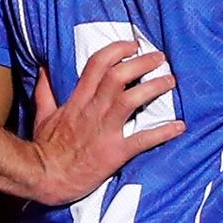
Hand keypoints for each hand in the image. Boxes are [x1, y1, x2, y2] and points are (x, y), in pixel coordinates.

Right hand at [29, 40, 183, 205]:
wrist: (44, 178)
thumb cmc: (46, 148)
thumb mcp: (42, 115)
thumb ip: (45, 90)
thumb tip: (43, 68)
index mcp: (78, 100)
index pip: (97, 65)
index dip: (117, 50)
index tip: (133, 44)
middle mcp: (93, 110)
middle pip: (118, 77)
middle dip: (141, 63)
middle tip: (159, 57)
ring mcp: (105, 130)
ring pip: (131, 100)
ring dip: (154, 88)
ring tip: (171, 80)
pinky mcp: (115, 152)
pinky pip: (142, 140)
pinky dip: (163, 132)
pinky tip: (180, 126)